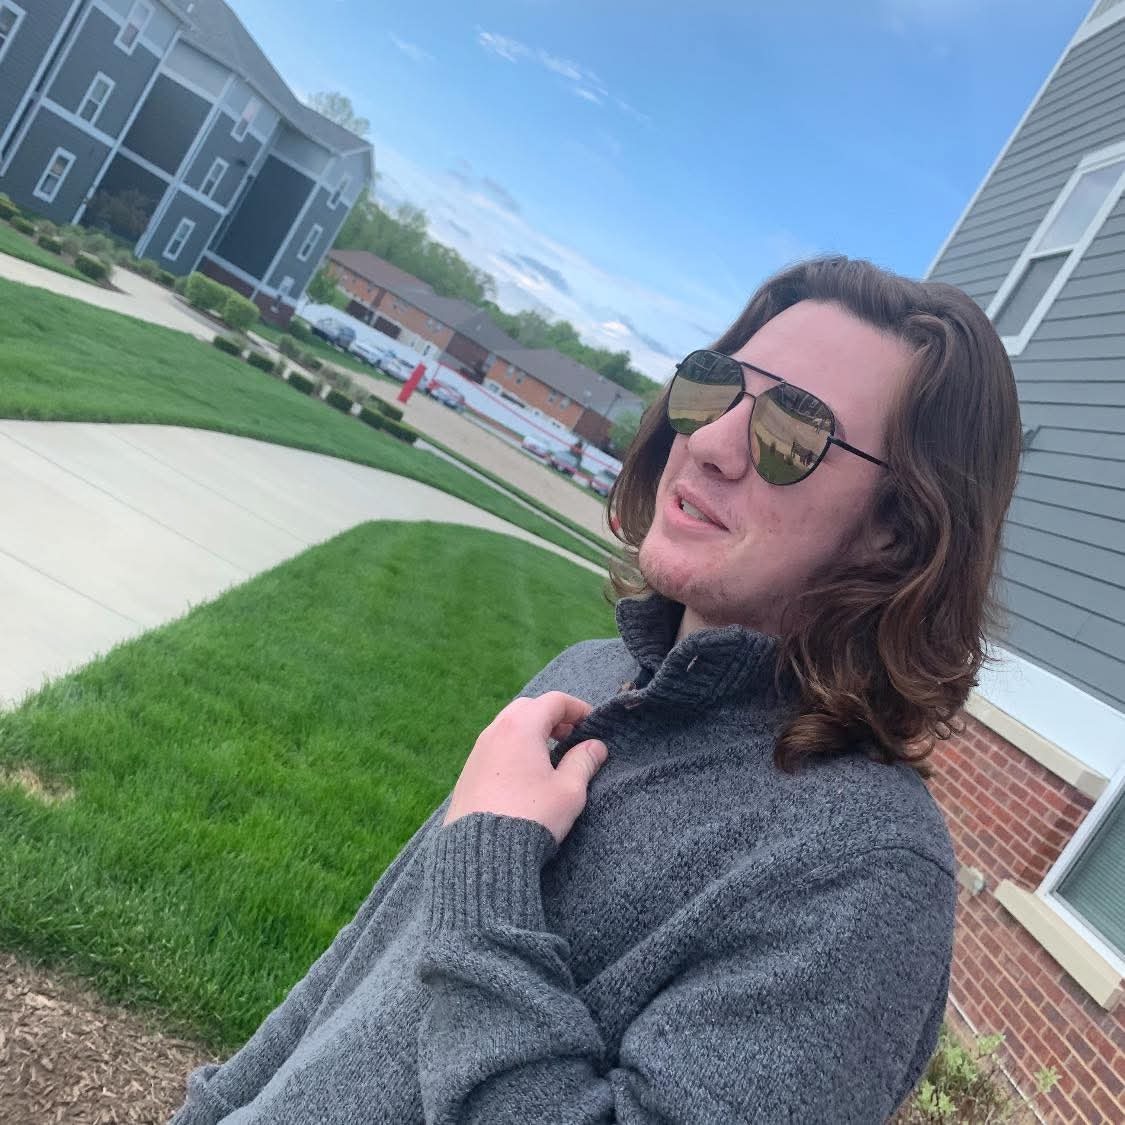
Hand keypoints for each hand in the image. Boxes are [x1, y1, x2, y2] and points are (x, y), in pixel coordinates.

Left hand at [442, 692, 608, 844]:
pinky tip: (525, 772)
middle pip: (528, 707)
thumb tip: (595, 745)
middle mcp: (495, 731)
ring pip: (508, 725)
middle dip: (552, 716)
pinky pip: (495, 746)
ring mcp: (478, 750)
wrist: (483, 851)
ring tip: (550, 754)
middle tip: (571, 735)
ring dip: (531, 731)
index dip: (577, 708)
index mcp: (522, 727)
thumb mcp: (568, 790)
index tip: (592, 723)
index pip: (553, 701)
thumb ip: (583, 762)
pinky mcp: (468, 771)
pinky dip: (514, 747)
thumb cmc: (532, 815)